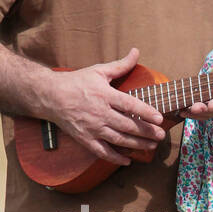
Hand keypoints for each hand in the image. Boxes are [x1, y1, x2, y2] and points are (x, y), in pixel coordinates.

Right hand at [46, 48, 166, 165]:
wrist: (50, 96)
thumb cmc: (76, 82)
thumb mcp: (98, 70)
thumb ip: (120, 65)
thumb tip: (136, 52)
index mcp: (105, 95)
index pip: (130, 105)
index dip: (146, 112)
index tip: (159, 118)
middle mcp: (100, 113)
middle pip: (128, 125)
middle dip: (146, 132)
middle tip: (162, 135)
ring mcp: (92, 128)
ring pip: (119, 140)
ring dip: (137, 144)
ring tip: (152, 145)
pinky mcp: (85, 139)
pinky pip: (102, 152)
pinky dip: (115, 158)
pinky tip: (128, 160)